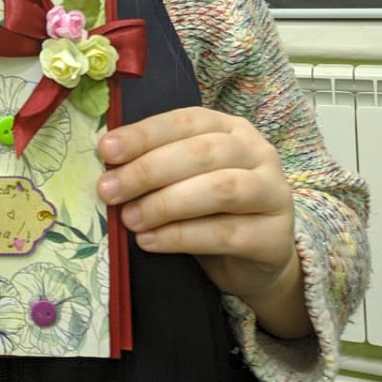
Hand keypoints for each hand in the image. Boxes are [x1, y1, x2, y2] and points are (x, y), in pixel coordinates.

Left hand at [97, 107, 309, 335]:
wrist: (256, 260)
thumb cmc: (211, 211)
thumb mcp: (184, 180)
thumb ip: (156, 167)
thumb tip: (107, 169)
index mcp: (230, 128)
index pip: (186, 121)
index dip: (145, 134)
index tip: (106, 150)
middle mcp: (256, 152)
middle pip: (201, 153)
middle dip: (148, 170)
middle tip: (109, 190)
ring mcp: (272, 192)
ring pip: (218, 190)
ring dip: (166, 204)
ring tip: (129, 219)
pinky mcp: (274, 236)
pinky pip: (226, 233)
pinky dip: (182, 237)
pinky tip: (151, 242)